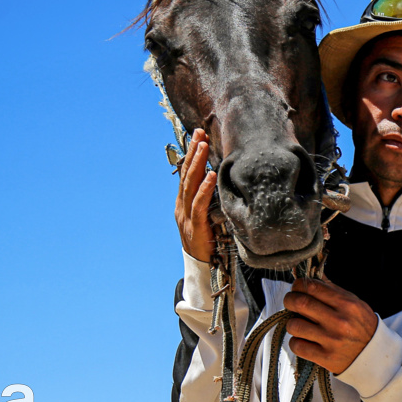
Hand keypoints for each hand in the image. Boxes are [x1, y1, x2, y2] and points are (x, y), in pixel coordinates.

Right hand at [175, 130, 216, 260]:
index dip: (191, 154)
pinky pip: (199, 205)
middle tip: (199, 133)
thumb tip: (220, 181)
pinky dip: (205, 189)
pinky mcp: (194, 227)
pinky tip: (210, 175)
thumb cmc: (208, 242)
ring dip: (197, 164)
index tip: (198, 135)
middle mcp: (181, 207)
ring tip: (203, 146)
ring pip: (190, 186)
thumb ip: (209, 201)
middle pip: (186, 175)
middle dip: (193, 152)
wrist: (201, 268)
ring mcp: (185, 217)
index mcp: (183, 204)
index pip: (186, 174)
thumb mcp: (207, 217)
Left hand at [283, 278, 377, 374]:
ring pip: (294, 325)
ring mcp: (331, 340)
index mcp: (346, 304)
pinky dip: (296, 342)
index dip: (298, 285)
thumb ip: (332, 289)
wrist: (375, 355)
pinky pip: (297, 346)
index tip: (296, 288)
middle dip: (289, 300)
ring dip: (292, 323)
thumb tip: (311, 274)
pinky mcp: (325, 357)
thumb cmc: (362, 325)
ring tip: (299, 324)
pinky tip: (304, 340)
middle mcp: (339, 321)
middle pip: (300, 303)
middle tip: (291, 302)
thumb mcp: (354, 303)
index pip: (313, 287)